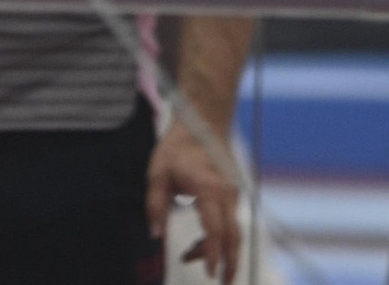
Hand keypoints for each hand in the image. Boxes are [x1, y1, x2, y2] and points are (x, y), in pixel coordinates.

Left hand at [148, 117, 241, 279]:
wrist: (203, 120)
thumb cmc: (178, 146)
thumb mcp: (158, 172)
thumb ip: (155, 205)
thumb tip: (155, 234)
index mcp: (208, 189)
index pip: (216, 229)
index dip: (214, 254)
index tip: (210, 274)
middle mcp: (226, 193)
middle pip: (233, 236)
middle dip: (230, 263)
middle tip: (222, 283)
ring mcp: (232, 193)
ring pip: (232, 231)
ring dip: (218, 250)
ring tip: (191, 257)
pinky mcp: (233, 193)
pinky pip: (230, 222)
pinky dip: (219, 237)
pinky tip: (199, 242)